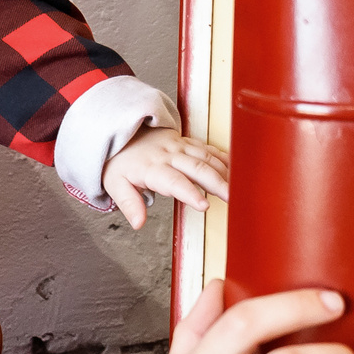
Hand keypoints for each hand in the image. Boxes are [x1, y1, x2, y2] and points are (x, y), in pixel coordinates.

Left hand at [101, 128, 230, 229]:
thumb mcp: (115, 183)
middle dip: (217, 183)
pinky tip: (236, 169)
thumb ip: (129, 203)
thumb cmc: (121, 161)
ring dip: (224, 172)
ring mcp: (180, 147)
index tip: (204, 205)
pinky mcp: (187, 142)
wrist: (122, 130)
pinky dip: (223, 158)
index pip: (174, 181)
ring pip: (207, 157)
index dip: (190, 193)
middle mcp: (169, 155)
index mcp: (152, 167)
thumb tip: (138, 223)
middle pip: (197, 168)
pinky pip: (208, 149)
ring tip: (239, 188)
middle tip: (232, 198)